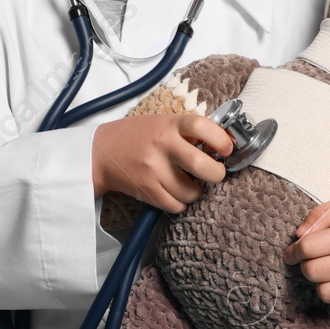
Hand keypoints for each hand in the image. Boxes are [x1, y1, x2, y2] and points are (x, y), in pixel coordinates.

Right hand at [91, 112, 234, 213]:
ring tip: (188, 182)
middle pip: (202, 166)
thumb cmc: (139, 135)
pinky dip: (181, 202)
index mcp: (170, 125)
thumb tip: (225, 143)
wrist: (102, 152)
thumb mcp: (164, 122)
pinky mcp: (147, 190)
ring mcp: (154, 170)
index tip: (228, 149)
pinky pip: (176, 206)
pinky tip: (175, 192)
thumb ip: (190, 131)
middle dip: (217, 174)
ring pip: (192, 192)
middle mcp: (162, 146)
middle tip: (215, 172)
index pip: (202, 127)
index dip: (221, 140)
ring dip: (196, 191)